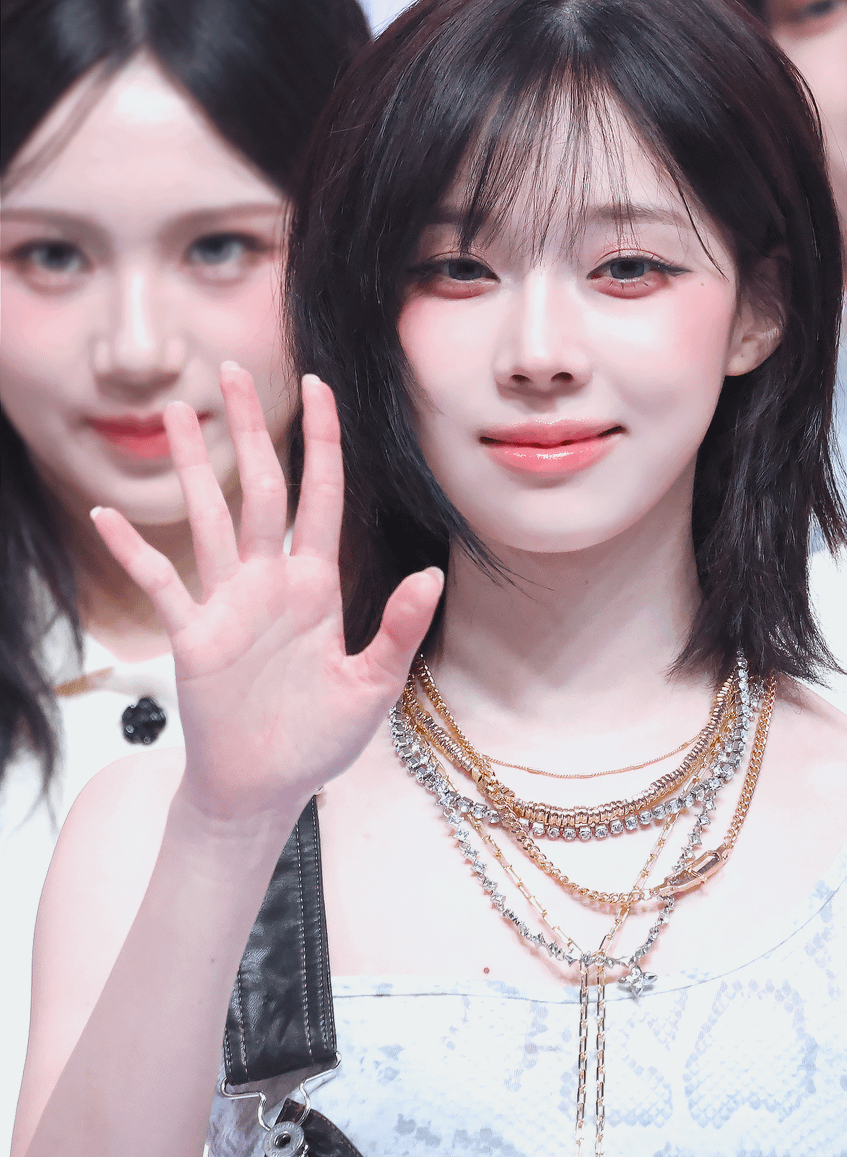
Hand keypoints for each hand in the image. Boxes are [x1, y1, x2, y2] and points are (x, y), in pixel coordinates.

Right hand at [92, 365, 441, 826]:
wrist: (266, 788)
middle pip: (259, 487)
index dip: (322, 442)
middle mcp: (271, 581)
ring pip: (208, 517)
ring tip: (176, 411)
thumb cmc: (319, 739)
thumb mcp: (373, 687)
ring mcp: (228, 603)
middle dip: (251, 428)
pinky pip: (161, 583)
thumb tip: (430, 576)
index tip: (319, 386)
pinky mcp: (194, 634)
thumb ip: (398, 631)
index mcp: (318, 586)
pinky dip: (133, 549)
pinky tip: (107, 513)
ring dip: (190, 466)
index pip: (323, 496)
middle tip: (230, 367)